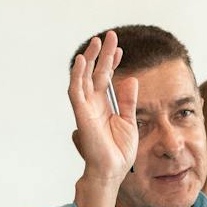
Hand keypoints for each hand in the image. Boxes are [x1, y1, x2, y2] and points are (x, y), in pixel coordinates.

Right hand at [69, 31, 138, 202]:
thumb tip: (131, 79)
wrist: (112, 171)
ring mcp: (86, 108)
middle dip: (102, 54)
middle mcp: (93, 104)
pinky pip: (76, 91)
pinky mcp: (81, 114)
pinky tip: (82, 61)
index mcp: (105, 106)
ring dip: (89, 59)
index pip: (107, 78)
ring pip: (84, 78)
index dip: (112, 62)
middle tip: (109, 35)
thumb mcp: (129, 121)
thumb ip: (128, 100)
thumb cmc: (119, 152)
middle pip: (96, 73)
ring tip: (96, 41)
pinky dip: (77, 76)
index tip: (119, 48)